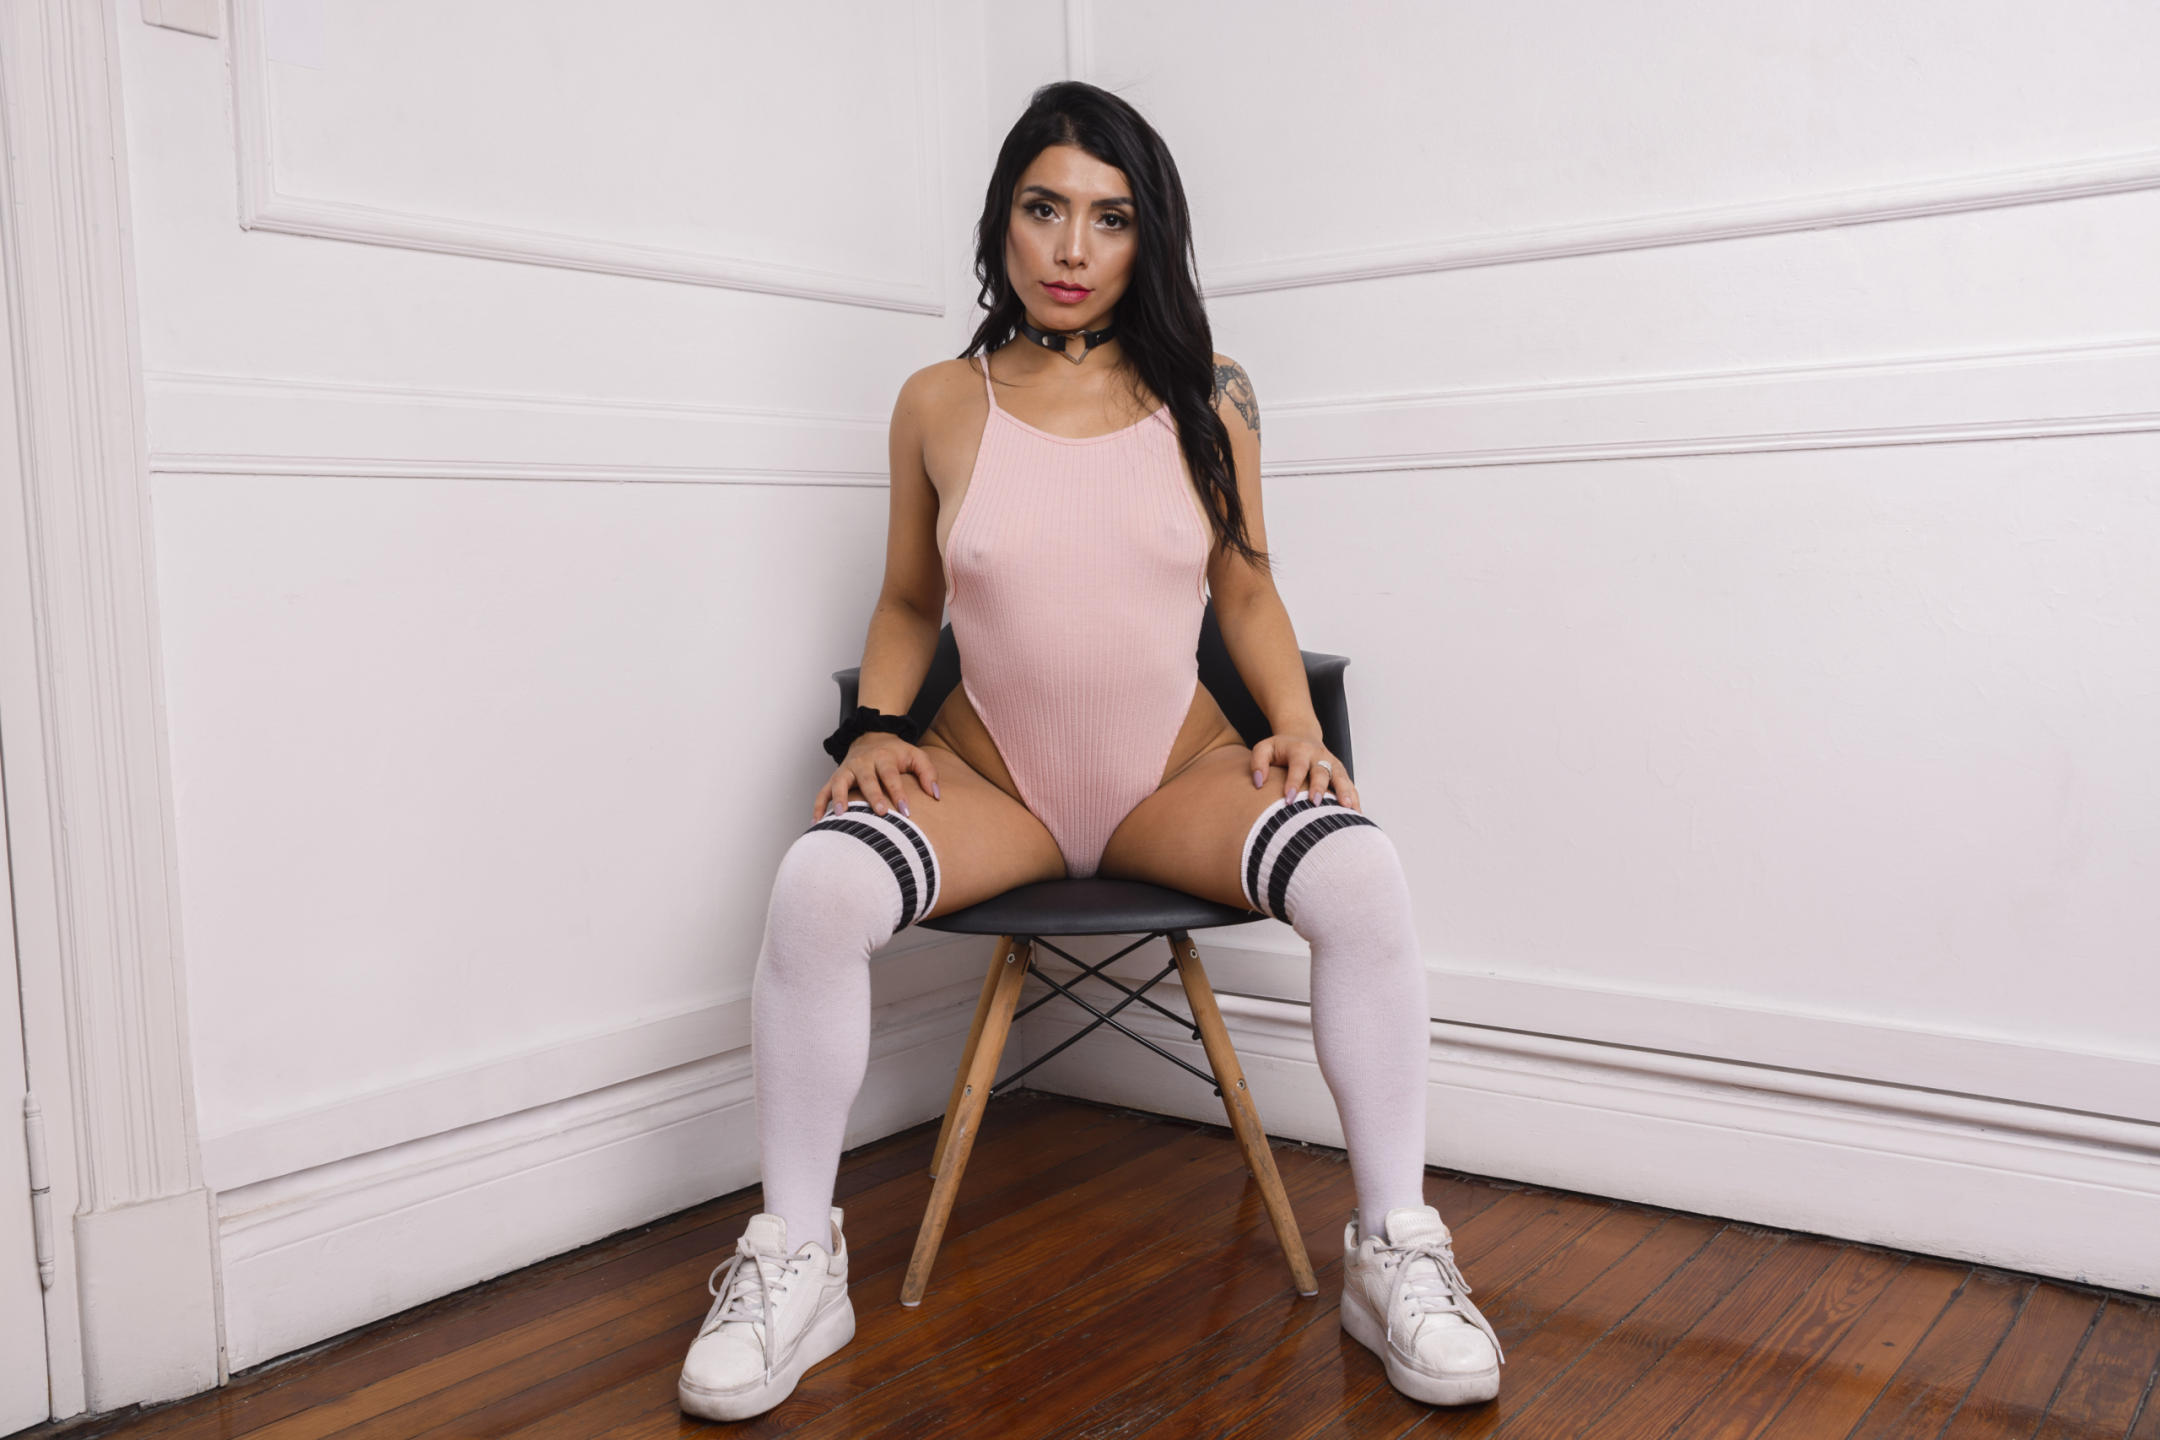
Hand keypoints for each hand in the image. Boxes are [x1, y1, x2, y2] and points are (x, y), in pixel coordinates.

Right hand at [814, 732, 940, 821]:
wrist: (871, 736)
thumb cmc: (896, 753)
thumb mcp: (916, 756)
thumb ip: (928, 773)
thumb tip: (936, 795)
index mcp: (884, 757)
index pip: (891, 776)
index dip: (898, 793)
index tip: (906, 811)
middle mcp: (863, 762)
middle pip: (867, 779)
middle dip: (873, 796)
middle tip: (881, 813)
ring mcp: (847, 770)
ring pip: (839, 783)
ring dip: (839, 798)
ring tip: (841, 815)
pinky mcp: (835, 777)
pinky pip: (823, 791)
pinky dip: (818, 806)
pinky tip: (817, 823)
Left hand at [1249, 734, 1359, 810]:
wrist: (1302, 736)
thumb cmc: (1281, 748)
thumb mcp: (1264, 748)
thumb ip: (1257, 763)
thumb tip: (1258, 782)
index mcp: (1299, 750)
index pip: (1298, 766)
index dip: (1294, 782)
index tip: (1289, 799)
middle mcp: (1319, 756)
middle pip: (1322, 771)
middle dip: (1320, 787)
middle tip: (1316, 803)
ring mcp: (1332, 764)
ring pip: (1341, 777)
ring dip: (1345, 792)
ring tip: (1347, 808)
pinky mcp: (1341, 772)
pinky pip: (1351, 785)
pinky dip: (1355, 799)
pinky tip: (1357, 814)